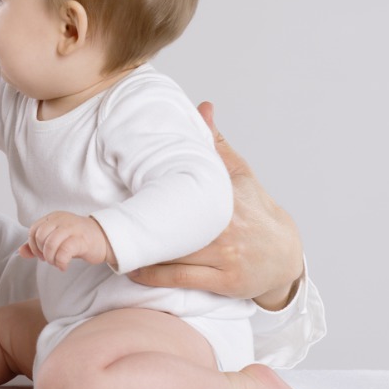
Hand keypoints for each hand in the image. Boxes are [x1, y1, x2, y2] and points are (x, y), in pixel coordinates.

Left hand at [21, 211, 114, 269]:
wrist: (104, 239)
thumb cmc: (78, 239)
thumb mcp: (56, 240)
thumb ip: (37, 245)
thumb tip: (21, 252)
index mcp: (53, 217)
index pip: (33, 229)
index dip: (34, 245)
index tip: (41, 255)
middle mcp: (61, 219)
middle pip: (40, 236)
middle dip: (41, 252)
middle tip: (49, 260)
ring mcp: (72, 228)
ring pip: (50, 243)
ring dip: (50, 258)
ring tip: (56, 263)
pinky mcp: (82, 239)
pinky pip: (64, 251)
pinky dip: (60, 262)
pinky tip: (63, 266)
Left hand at [127, 102, 304, 310]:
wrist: (286, 257)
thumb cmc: (258, 212)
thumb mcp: (241, 175)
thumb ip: (216, 144)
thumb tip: (202, 107)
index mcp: (226, 196)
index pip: (187, 186)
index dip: (152, 187)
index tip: (121, 181)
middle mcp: (225, 226)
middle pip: (174, 223)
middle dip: (140, 220)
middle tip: (102, 219)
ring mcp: (225, 255)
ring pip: (173, 252)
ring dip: (140, 248)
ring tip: (109, 243)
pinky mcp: (225, 281)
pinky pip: (180, 278)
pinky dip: (152, 274)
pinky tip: (130, 268)